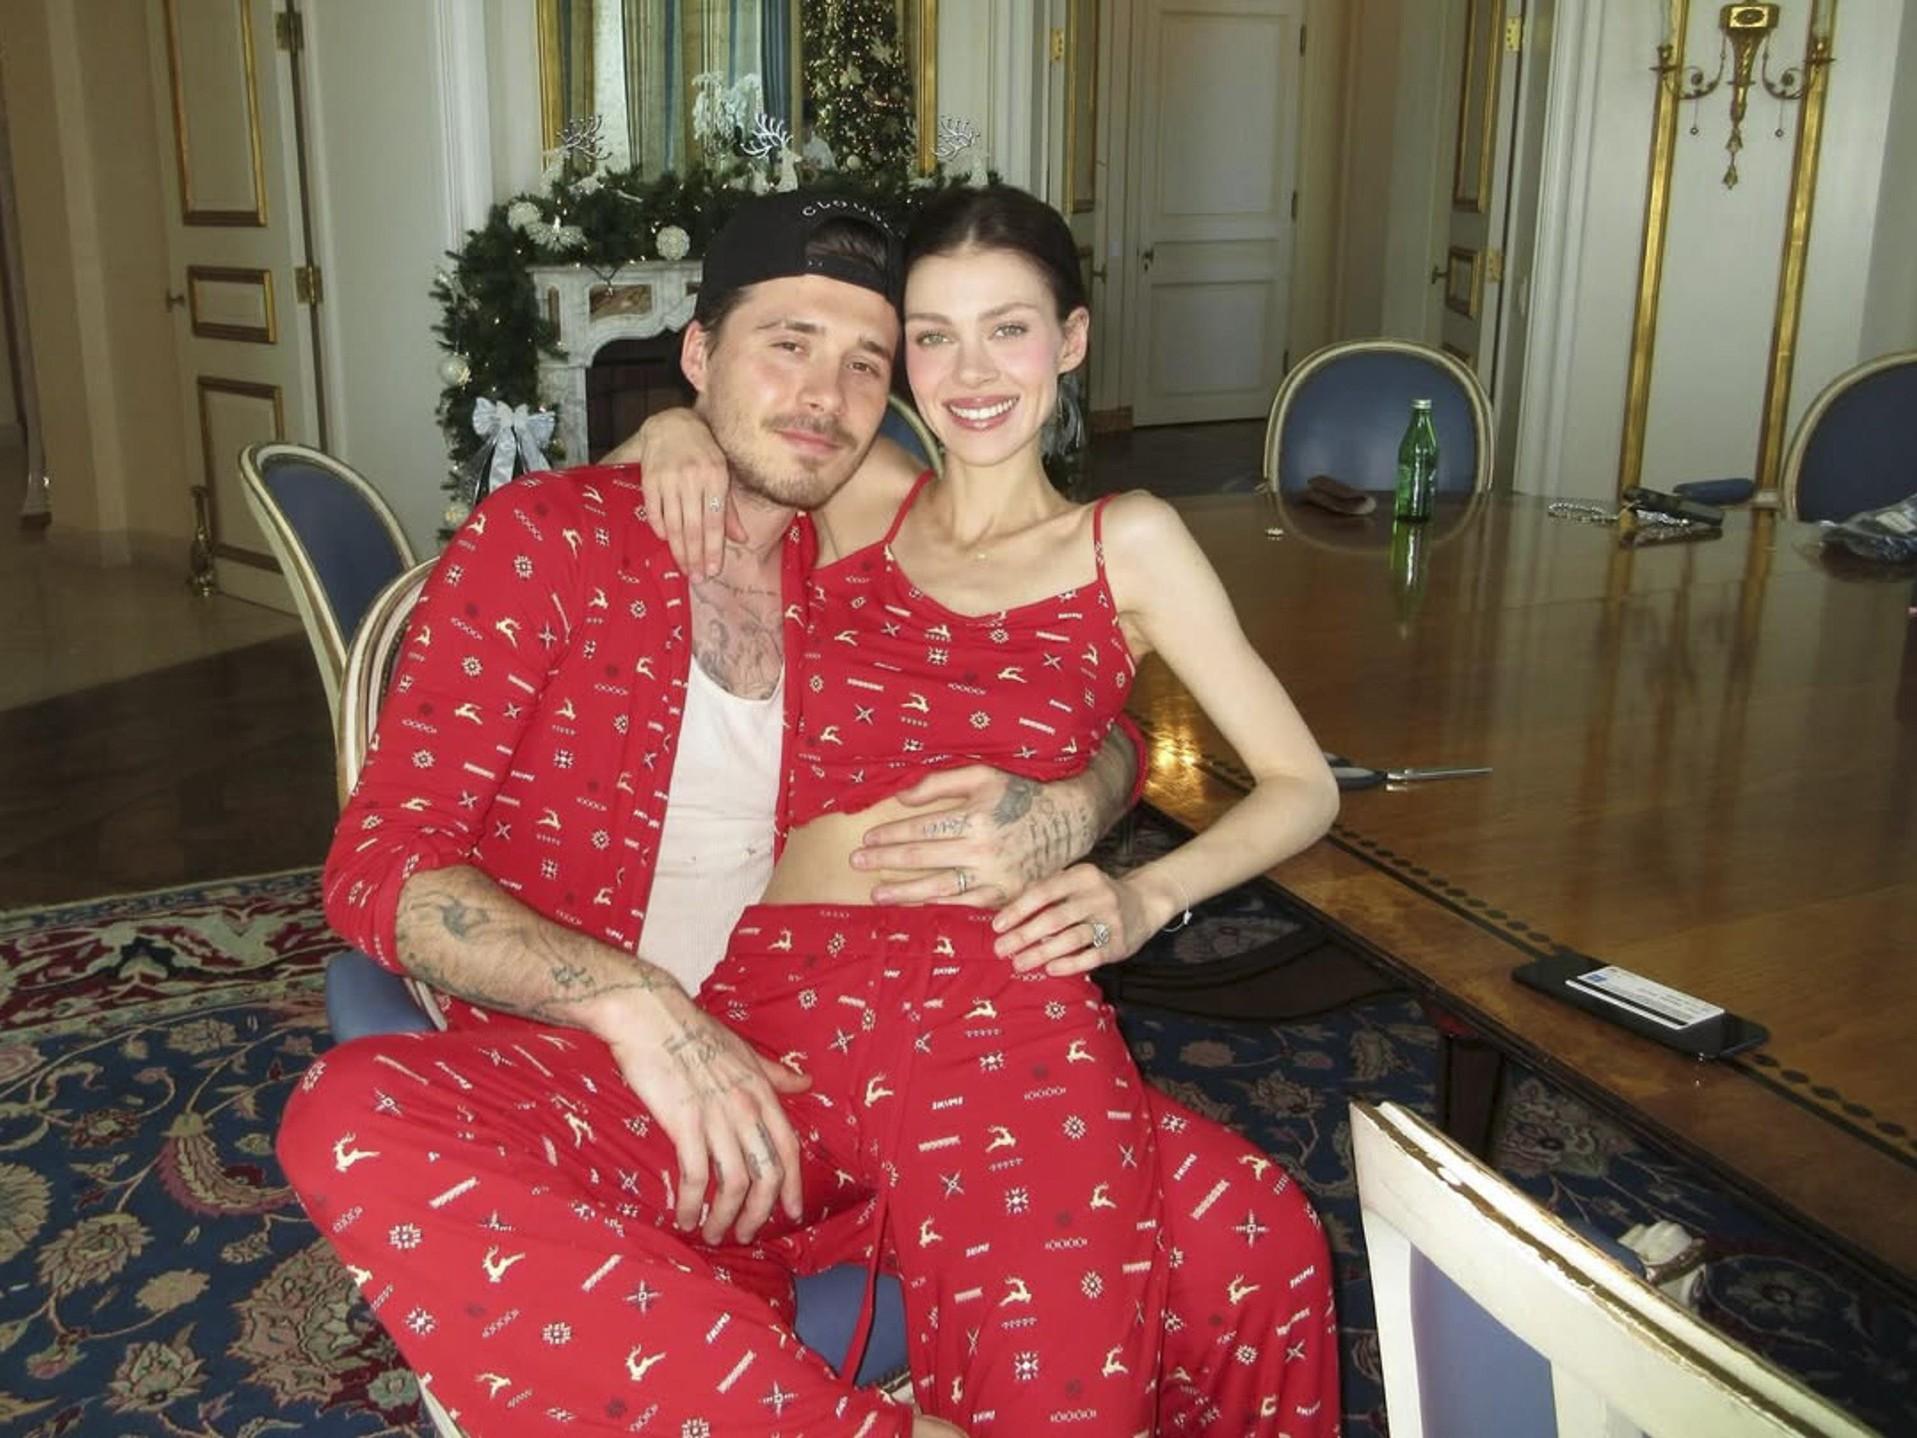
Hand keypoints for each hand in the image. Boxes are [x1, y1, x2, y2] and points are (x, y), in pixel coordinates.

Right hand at [593, 988, 810, 1245]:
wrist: (650, 1016)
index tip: (792, 1212)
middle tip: (747, 1235)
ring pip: (735, 1181)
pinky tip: (686, 1218)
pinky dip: (694, 1204)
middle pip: (767, 1172)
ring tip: (713, 1234)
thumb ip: (774, 1074)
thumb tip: (806, 1084)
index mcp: (761, 1091)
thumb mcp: (743, 1051)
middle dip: (760, 1212)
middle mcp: (746, 1107)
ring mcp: (717, 1116)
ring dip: (726, 1216)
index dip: (793, 1184)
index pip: (788, 1147)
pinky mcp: (684, 1122)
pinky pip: (696, 1176)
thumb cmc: (693, 1031)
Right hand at [609, 407, 738, 576]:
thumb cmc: (704, 454)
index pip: (715, 522)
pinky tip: (666, 541)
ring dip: (679, 549)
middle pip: (693, 526)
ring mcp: (670, 478)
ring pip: (674, 522)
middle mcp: (693, 478)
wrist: (673, 425)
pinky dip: (660, 528)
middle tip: (698, 578)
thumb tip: (742, 539)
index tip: (713, 570)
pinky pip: (654, 510)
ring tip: (684, 568)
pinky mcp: (650, 478)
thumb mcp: (723, 476)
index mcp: (716, 477)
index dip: (713, 549)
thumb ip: (729, 509)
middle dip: (696, 556)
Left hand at [852, 767, 1095, 906]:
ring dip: (903, 891)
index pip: (922, 829)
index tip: (867, 837)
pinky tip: (913, 904)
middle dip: (885, 860)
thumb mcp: (983, 776)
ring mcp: (994, 877)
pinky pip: (962, 903)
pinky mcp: (1003, 896)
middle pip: (923, 859)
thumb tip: (901, 797)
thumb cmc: (1020, 794)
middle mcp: (983, 850)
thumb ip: (940, 783)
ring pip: (939, 888)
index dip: (891, 833)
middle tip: (856, 862)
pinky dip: (935, 904)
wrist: (1067, 822)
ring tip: (875, 894)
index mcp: (976, 817)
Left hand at [989, 864, 1156, 975]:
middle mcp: (1097, 895)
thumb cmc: (1095, 895)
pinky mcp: (1119, 943)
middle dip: (1024, 935)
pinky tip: (1050, 970)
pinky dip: (1069, 964)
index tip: (998, 926)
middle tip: (1001, 949)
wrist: (1144, 903)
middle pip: (1055, 917)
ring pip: (1071, 938)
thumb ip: (1045, 892)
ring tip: (1019, 963)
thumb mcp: (1074, 884)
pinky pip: (1091, 956)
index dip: (1019, 909)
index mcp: (1081, 876)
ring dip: (1041, 953)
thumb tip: (1003, 909)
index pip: (1044, 892)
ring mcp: (1110, 920)